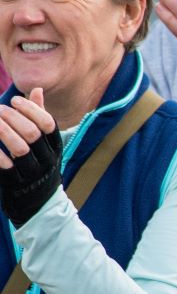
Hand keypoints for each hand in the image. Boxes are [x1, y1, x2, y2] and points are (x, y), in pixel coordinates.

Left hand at [0, 89, 62, 225]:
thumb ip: (40, 116)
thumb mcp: (45, 143)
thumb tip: (37, 90)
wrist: (38, 204)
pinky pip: (4, 165)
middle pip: (32, 133)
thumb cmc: (38, 164)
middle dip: (13, 117)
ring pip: (19, 148)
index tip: (15, 100)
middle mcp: (47, 159)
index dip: (31, 109)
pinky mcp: (15, 183)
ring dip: (2, 131)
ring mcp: (32, 172)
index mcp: (55, 147)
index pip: (48, 123)